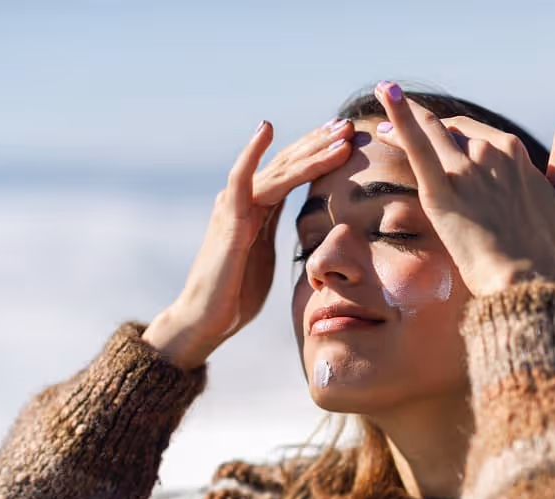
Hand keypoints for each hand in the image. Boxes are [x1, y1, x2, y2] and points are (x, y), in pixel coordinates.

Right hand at [143, 118, 354, 369]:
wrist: (206, 319)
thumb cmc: (236, 293)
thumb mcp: (266, 254)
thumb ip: (276, 231)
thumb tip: (303, 228)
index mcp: (258, 207)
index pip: (293, 171)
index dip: (319, 153)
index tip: (346, 138)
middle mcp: (245, 199)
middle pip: (288, 162)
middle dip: (319, 142)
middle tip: (348, 124)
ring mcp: (235, 206)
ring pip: (277, 169)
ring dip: (310, 150)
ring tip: (337, 133)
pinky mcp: (228, 220)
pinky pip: (241, 180)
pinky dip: (252, 153)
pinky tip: (266, 129)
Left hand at [372, 81, 554, 295]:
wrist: (523, 279)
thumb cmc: (544, 245)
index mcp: (514, 151)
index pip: (474, 133)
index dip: (452, 132)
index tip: (435, 134)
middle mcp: (489, 152)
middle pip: (448, 130)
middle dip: (423, 125)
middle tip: (392, 126)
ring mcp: (463, 170)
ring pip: (429, 132)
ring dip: (402, 116)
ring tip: (381, 109)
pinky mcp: (440, 190)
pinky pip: (416, 145)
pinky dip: (400, 116)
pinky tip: (385, 93)